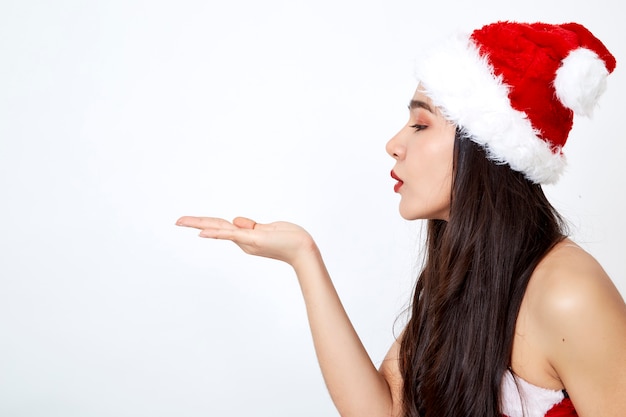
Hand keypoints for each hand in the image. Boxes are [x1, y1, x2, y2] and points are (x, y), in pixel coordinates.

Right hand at [175, 216, 317, 266]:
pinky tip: (202, 233)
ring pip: (219, 229)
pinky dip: (216, 233)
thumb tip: (235, 220)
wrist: (303, 249)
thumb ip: (251, 225)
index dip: (208, 223)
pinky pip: (231, 235)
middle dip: (195, 223)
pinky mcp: (253, 239)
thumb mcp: (268, 228)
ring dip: (199, 224)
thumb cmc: (290, 239)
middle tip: (176, 220)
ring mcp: (246, 241)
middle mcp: (242, 240)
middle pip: (215, 227)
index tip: (193, 222)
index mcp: (246, 237)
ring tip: (181, 221)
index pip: (223, 227)